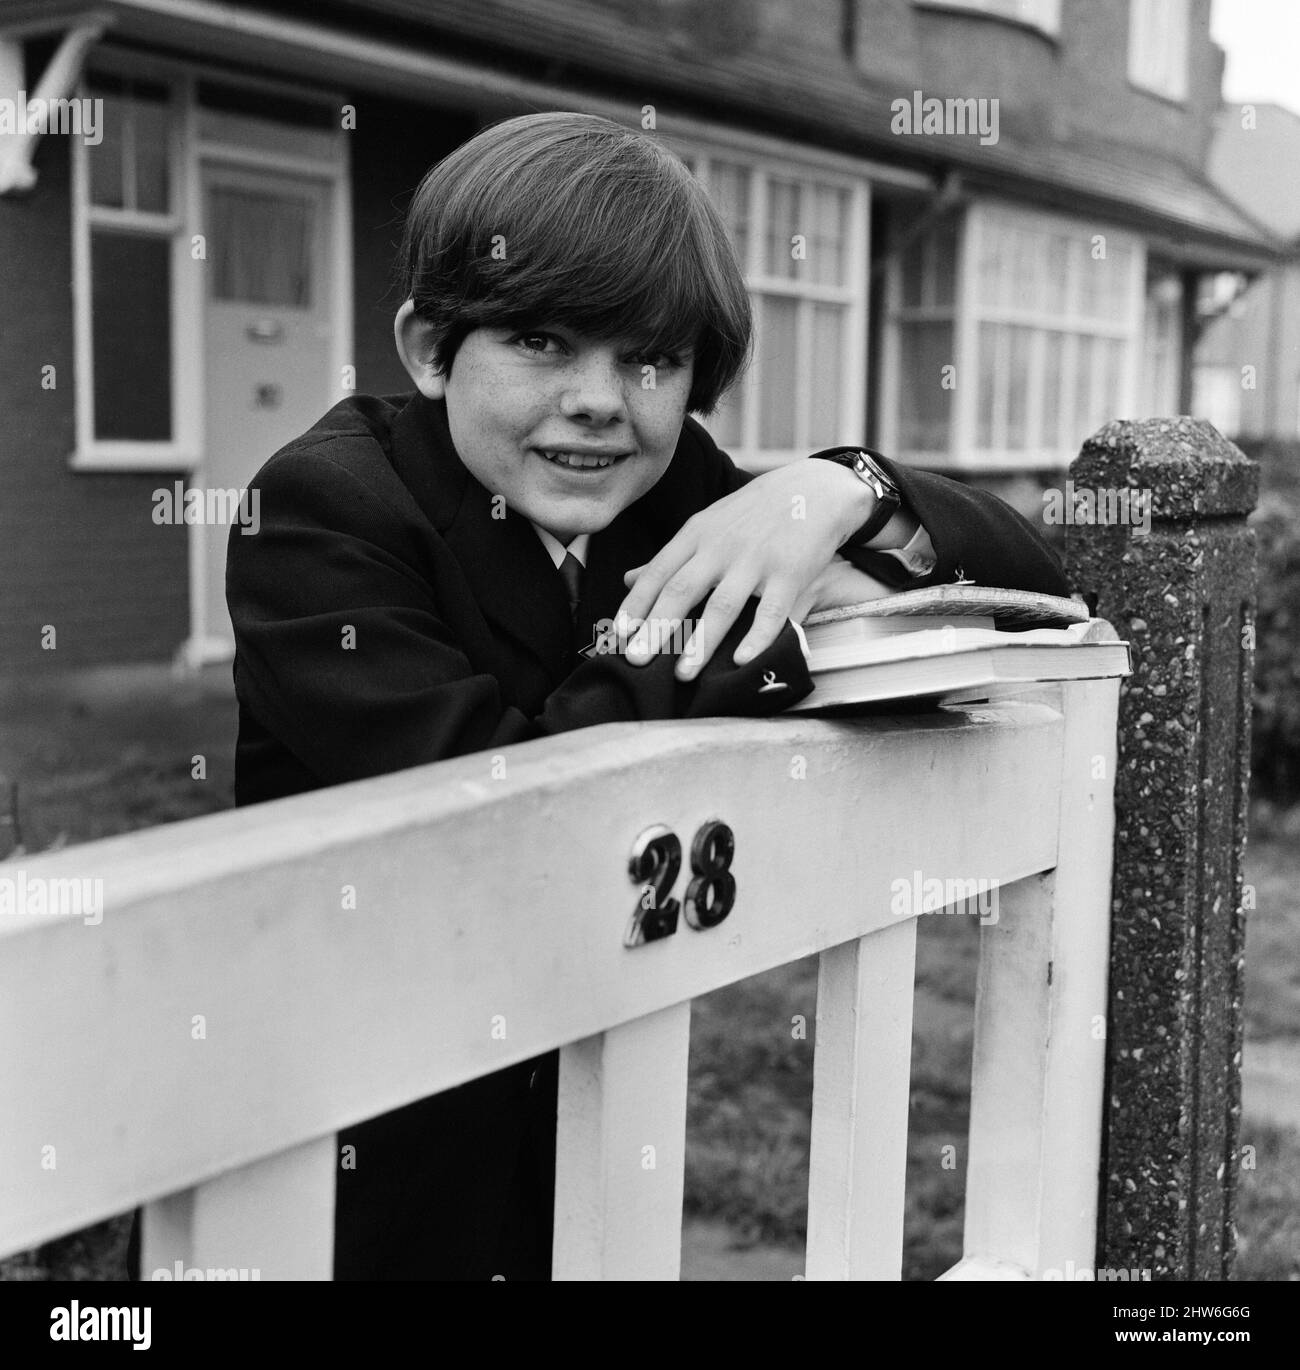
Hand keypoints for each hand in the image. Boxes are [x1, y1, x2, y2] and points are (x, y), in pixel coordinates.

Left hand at [614, 460, 879, 678]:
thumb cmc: (753, 514)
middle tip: (634, 660)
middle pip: (682, 590)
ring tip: (682, 674)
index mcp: (696, 534)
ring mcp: (756, 560)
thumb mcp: (707, 524)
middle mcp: (722, 547)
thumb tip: (628, 580)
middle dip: (656, 627)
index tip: (617, 634)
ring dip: (701, 642)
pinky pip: (772, 611)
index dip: (636, 604)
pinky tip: (741, 662)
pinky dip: (757, 637)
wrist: (814, 489)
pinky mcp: (791, 573)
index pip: (658, 572)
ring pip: (723, 605)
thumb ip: (670, 556)